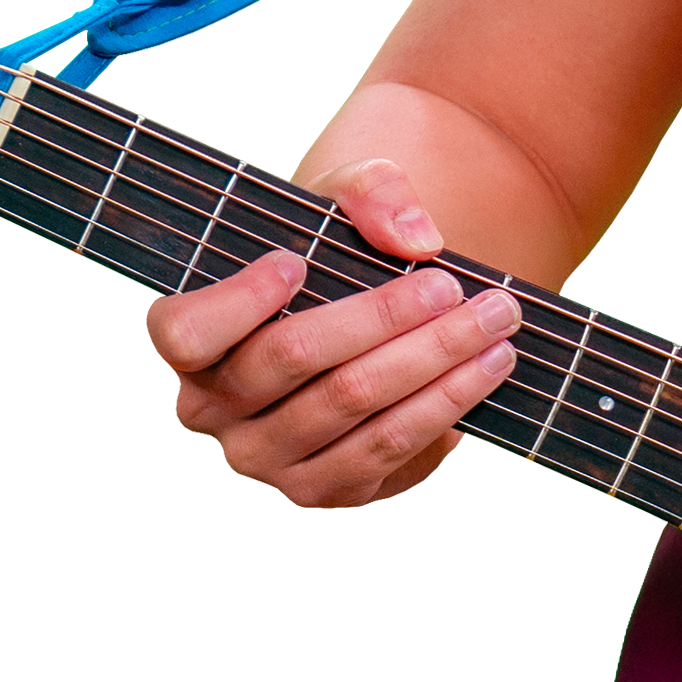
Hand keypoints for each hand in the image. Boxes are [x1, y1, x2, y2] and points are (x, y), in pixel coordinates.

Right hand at [144, 155, 520, 511]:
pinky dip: (443, 410)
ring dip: (435, 366)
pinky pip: (387, 453)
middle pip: (294, 360)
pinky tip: (481, 374)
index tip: (296, 261)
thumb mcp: (339, 204)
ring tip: (494, 327)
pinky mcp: (325, 489)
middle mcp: (215, 411)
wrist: (362, 322)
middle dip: (384, 318)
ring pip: (354, 410)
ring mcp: (268, 460)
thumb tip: (416, 238)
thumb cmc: (333, 256)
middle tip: (455, 288)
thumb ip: (370, 191)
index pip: (186, 334)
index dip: (238, 301)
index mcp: (192, 343)